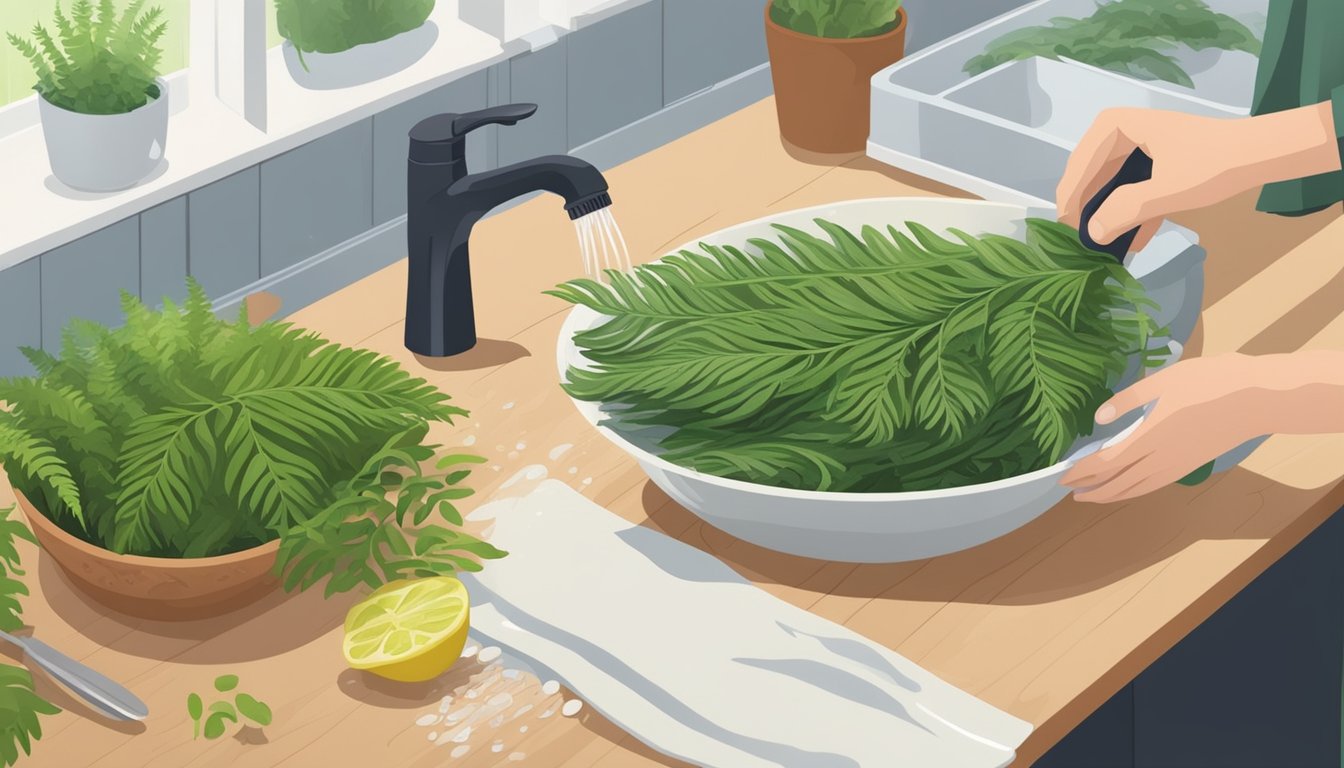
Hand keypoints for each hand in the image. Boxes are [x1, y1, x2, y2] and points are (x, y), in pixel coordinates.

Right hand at [1056, 109, 1249, 252]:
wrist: (1261, 154)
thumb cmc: (1213, 164)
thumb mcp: (1165, 191)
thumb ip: (1125, 211)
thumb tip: (1091, 235)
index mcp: (1115, 126)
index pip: (1079, 166)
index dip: (1071, 200)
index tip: (1066, 231)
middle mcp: (1120, 131)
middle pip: (1090, 175)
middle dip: (1087, 209)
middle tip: (1080, 242)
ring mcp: (1137, 146)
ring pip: (1109, 184)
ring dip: (1108, 214)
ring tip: (1103, 245)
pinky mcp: (1154, 162)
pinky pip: (1131, 188)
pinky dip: (1130, 213)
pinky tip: (1132, 242)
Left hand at [1061, 354, 1274, 503]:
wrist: (1256, 398)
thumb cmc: (1210, 382)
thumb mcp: (1163, 381)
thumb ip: (1128, 401)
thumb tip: (1099, 418)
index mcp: (1150, 436)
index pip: (1106, 462)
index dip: (1082, 471)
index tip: (1062, 476)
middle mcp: (1160, 458)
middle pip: (1116, 482)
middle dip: (1090, 488)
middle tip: (1068, 491)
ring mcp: (1176, 466)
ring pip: (1135, 489)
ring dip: (1109, 495)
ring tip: (1090, 496)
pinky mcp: (1188, 466)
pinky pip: (1152, 486)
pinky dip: (1132, 491)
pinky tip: (1125, 488)